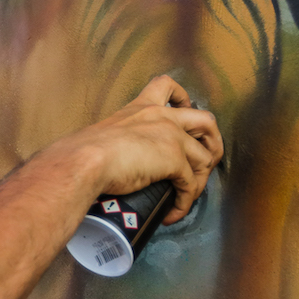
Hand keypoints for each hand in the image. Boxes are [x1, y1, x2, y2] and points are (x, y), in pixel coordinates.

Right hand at [51, 75, 222, 222]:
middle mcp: (162, 117)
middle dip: (213, 142)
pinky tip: (173, 212)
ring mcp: (172, 137)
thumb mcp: (106, 134)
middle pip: (206, 120)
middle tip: (203, 162)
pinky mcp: (175, 160)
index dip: (184, 98)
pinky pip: (191, 185)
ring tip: (187, 196)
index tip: (185, 110)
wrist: (86, 160)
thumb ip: (119, 140)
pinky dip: (185, 202)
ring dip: (200, 181)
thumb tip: (115, 161)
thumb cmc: (85, 151)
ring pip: (205, 157)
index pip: (168, 86)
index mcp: (143, 107)